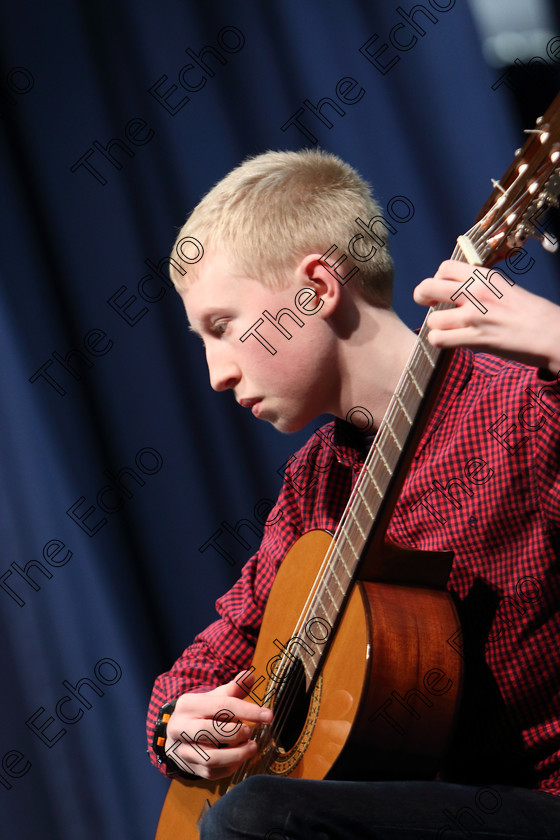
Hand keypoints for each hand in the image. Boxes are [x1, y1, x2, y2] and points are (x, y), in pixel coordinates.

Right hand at [165, 672, 272, 779]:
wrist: (177, 733)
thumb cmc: (202, 712)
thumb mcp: (214, 696)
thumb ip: (234, 688)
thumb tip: (250, 676)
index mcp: (189, 704)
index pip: (221, 705)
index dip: (247, 710)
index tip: (268, 716)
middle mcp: (181, 727)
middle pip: (210, 732)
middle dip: (235, 733)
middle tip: (249, 732)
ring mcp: (183, 750)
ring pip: (211, 758)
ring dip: (236, 754)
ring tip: (252, 747)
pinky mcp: (189, 768)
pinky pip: (212, 773)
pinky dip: (230, 767)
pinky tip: (240, 758)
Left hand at [413, 260, 559, 374]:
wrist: (552, 334)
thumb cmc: (531, 314)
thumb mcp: (505, 288)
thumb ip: (480, 286)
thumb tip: (457, 289)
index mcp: (485, 277)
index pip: (444, 267)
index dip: (437, 278)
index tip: (441, 289)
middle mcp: (476, 292)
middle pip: (428, 287)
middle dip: (422, 296)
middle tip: (429, 304)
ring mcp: (475, 316)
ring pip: (432, 319)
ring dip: (436, 326)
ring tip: (448, 329)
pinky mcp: (476, 338)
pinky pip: (439, 339)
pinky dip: (440, 342)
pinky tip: (451, 341)